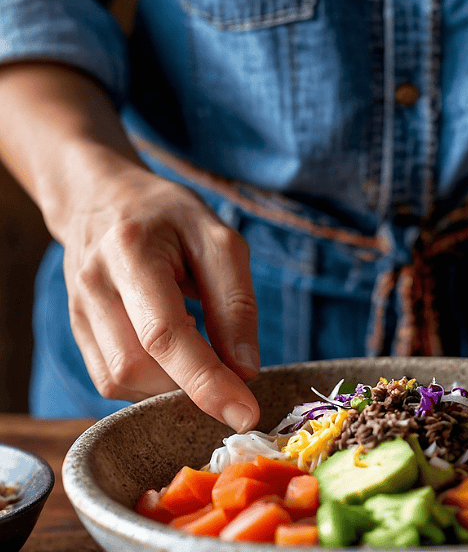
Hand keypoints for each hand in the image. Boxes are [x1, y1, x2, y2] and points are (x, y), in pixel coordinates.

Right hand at [62, 164, 260, 431]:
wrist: (103, 199)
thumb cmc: (168, 215)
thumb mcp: (218, 239)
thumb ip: (235, 302)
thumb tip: (245, 370)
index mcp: (130, 252)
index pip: (164, 333)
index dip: (206, 381)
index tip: (245, 414)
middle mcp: (94, 286)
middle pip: (136, 367)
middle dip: (191, 387)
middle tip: (232, 378)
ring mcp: (77, 312)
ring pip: (120, 381)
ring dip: (170, 386)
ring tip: (201, 356)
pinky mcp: (77, 331)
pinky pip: (111, 378)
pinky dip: (151, 381)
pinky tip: (174, 356)